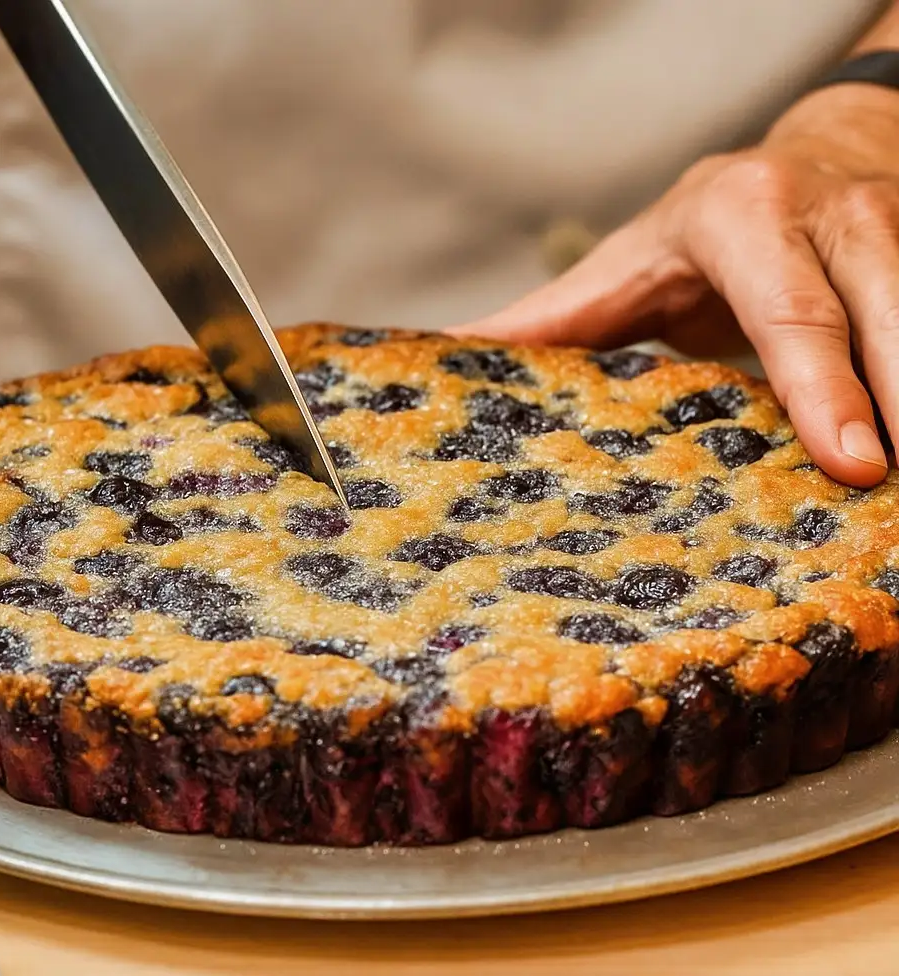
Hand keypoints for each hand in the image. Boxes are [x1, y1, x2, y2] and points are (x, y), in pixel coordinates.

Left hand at [452, 83, 898, 487]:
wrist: (809, 154)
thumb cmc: (697, 231)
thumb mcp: (622, 266)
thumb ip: (553, 319)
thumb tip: (449, 355)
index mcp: (745, 217)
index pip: (791, 310)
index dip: (822, 387)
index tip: (853, 463)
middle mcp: (834, 215)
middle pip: (886, 315)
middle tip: (894, 491)